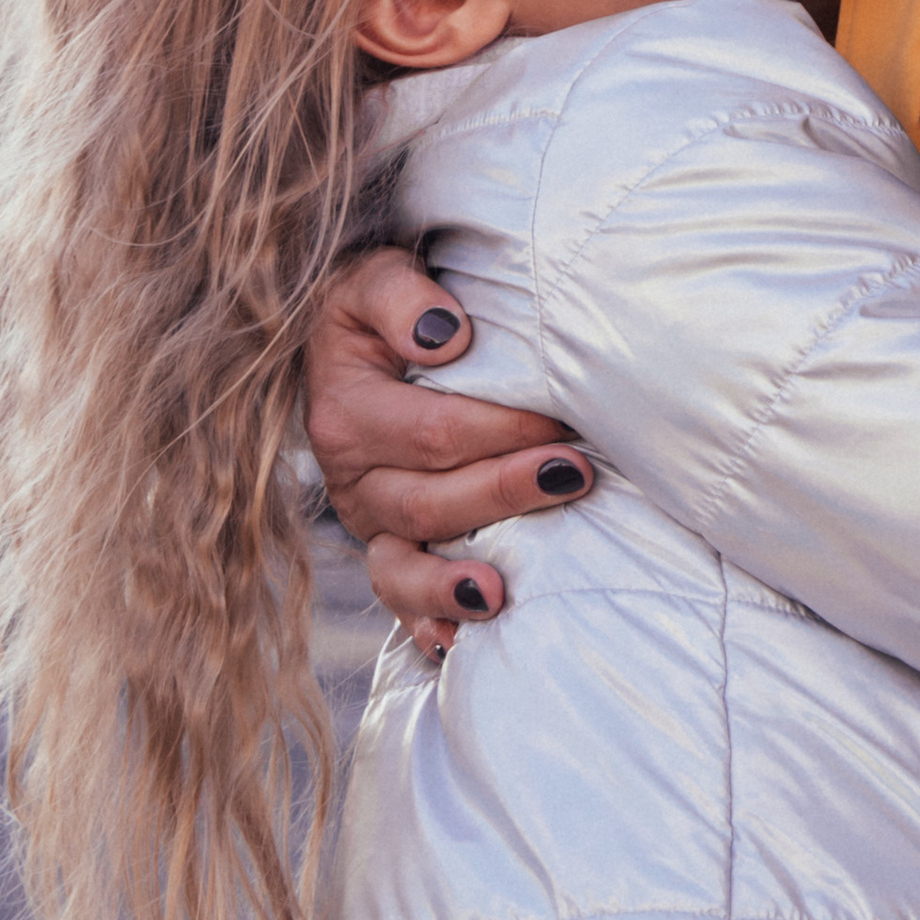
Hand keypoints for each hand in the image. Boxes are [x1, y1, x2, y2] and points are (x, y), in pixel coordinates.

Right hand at [305, 246, 591, 656]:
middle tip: (577, 473)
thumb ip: (402, 296)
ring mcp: (365, 520)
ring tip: (504, 590)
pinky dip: (425, 624)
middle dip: (506, 492)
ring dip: (455, 583)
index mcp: (345, 412)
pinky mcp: (382, 546)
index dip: (501, 430)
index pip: (434, 433)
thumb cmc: (377, 304)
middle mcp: (349, 476)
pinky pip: (395, 600)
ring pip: (402, 567)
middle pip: (428, 502)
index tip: (561, 418)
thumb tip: (445, 334)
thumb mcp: (374, 275)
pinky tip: (458, 644)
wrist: (342, 334)